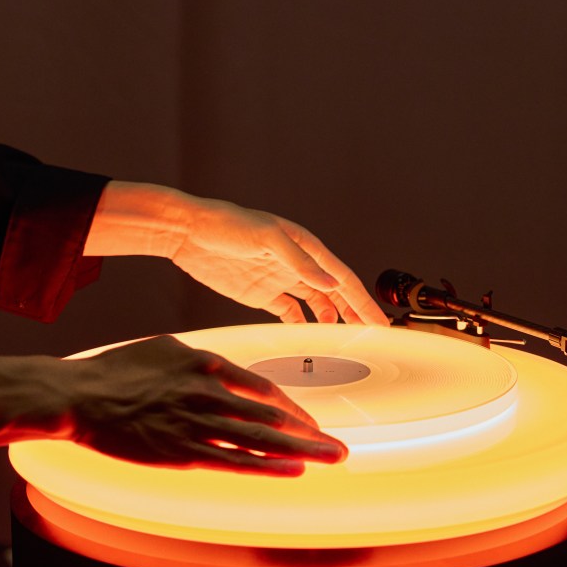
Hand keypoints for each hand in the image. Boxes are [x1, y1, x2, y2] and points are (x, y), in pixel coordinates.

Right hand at [63, 335, 346, 475]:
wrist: (79, 395)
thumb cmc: (120, 370)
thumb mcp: (167, 348)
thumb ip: (203, 360)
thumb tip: (228, 370)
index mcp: (208, 364)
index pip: (265, 390)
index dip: (294, 410)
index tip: (311, 423)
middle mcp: (210, 393)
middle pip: (273, 417)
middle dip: (311, 434)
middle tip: (340, 449)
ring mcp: (198, 424)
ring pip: (261, 440)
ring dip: (301, 451)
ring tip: (331, 459)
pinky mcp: (182, 453)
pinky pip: (234, 462)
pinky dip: (267, 466)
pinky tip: (293, 471)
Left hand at [84, 182, 388, 324]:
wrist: (187, 232)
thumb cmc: (227, 225)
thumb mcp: (266, 239)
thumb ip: (300, 262)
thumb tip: (333, 283)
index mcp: (305, 247)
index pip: (342, 278)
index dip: (363, 301)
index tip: (380, 322)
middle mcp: (297, 264)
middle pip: (334, 294)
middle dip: (355, 314)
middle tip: (375, 336)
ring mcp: (279, 280)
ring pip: (315, 305)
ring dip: (331, 322)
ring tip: (346, 342)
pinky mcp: (260, 293)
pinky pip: (288, 313)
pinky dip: (300, 326)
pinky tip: (309, 340)